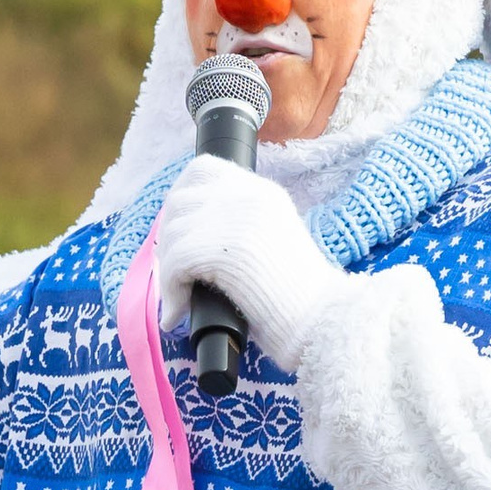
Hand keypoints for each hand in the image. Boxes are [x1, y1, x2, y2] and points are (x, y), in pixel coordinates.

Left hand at [154, 155, 342, 371]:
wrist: (323, 320)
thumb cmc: (299, 298)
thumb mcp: (272, 243)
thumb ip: (239, 227)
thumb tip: (189, 237)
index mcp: (262, 192)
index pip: (204, 169)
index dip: (181, 196)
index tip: (176, 228)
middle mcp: (248, 195)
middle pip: (180, 199)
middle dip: (167, 239)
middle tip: (173, 274)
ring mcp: (235, 218)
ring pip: (173, 232)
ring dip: (168, 269)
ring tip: (177, 299)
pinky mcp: (222, 247)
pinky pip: (175, 264)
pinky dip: (171, 292)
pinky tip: (178, 314)